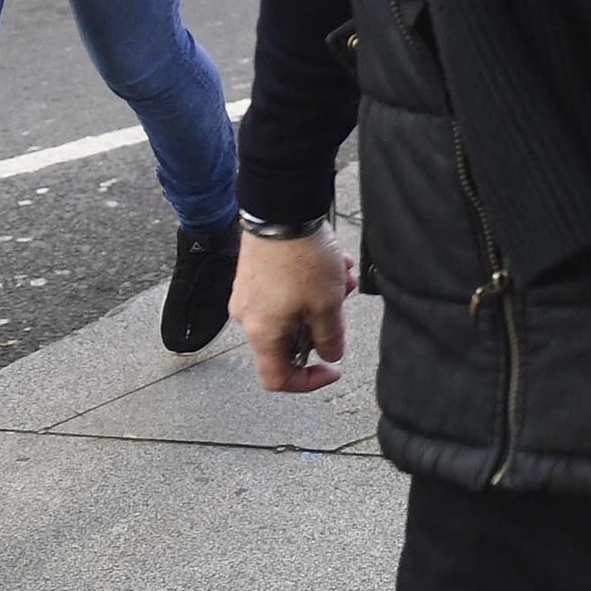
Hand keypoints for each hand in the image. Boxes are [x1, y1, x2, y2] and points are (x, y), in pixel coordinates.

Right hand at [232, 228, 358, 392]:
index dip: (307, 382)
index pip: (275, 378)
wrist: (280, 209)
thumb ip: (330, 337)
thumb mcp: (327, 304)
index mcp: (261, 333)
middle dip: (323, 323)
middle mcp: (248, 317)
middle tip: (342, 299)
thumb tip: (329, 354)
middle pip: (290, 340)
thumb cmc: (300, 258)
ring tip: (341, 274)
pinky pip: (286, 290)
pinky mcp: (255, 274)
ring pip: (294, 310)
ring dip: (323, 297)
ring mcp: (249, 294)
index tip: (333, 369)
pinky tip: (331, 261)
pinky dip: (311, 282)